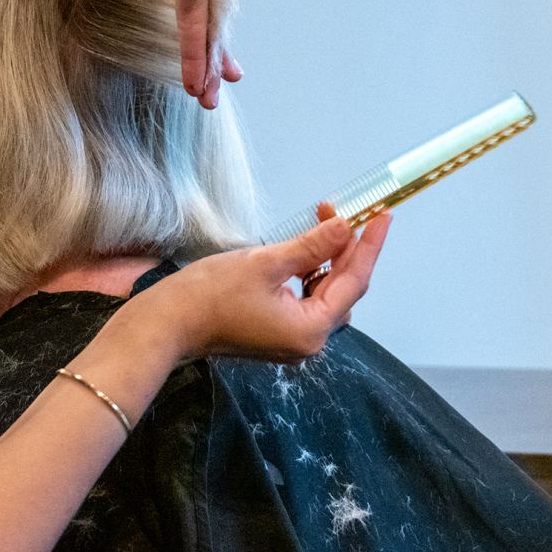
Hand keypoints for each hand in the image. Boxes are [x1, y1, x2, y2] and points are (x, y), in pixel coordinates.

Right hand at [134, 208, 391, 362]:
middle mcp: (308, 341)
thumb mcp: (266, 263)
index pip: (354, 282)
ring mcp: (292, 338)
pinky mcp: (277, 332)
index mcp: (311, 329)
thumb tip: (345, 227)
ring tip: (322, 222)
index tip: (383, 215)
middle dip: (346, 249)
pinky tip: (305, 250)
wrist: (168, 324)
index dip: (369, 246)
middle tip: (344, 211)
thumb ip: (311, 246)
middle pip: (342, 289)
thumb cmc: (210, 295)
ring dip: (328, 258)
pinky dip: (310, 273)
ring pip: (325, 293)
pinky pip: (306, 299)